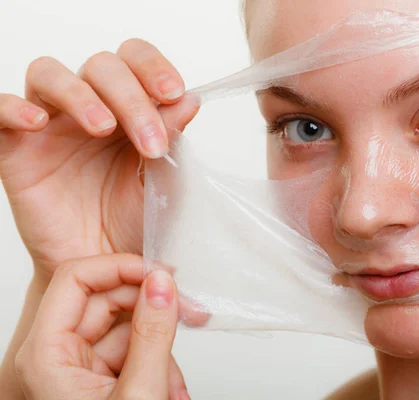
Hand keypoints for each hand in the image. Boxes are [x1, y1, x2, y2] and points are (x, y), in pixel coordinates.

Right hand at [0, 39, 199, 277]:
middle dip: (130, 97)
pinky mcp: (15, 148)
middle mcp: (90, 107)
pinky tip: (37, 123)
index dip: (153, 67)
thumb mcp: (162, 182)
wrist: (104, 267)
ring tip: (102, 127)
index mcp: (129, 108)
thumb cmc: (134, 221)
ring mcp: (51, 125)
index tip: (173, 92)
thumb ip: (171, 139)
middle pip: (101, 67)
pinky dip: (13, 107)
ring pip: (50, 74)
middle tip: (150, 141)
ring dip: (79, 93)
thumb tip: (190, 99)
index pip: (135, 61)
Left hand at [15, 253, 189, 399]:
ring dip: (158, 349)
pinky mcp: (96, 381)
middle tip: (185, 315)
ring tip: (174, 385)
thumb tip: (162, 284)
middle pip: (105, 302)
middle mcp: (54, 357)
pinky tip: (169, 390)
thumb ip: (153, 334)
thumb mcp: (138, 393)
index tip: (158, 271)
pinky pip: (130, 352)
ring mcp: (76, 370)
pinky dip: (155, 365)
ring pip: (124, 328)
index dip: (119, 267)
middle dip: (150, 314)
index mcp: (45, 355)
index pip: (75, 278)